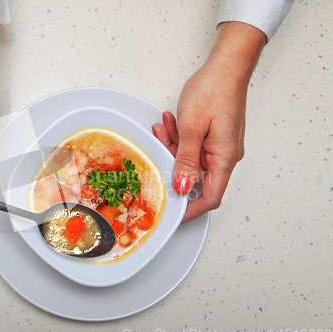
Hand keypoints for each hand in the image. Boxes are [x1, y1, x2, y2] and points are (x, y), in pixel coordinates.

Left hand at [153, 22, 265, 222]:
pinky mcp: (214, 136)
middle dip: (172, 165)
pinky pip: (193, 145)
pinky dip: (179, 138)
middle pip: (196, 177)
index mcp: (224, 158)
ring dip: (173, 146)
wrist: (227, 64)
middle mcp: (225, 155)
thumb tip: (183, 188)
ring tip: (163, 128)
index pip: (210, 197)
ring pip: (190, 159)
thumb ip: (186, 161)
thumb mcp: (193, 127)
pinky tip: (170, 124)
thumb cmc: (215, 89)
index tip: (171, 212)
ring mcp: (220, 145)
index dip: (190, 208)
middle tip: (158, 149)